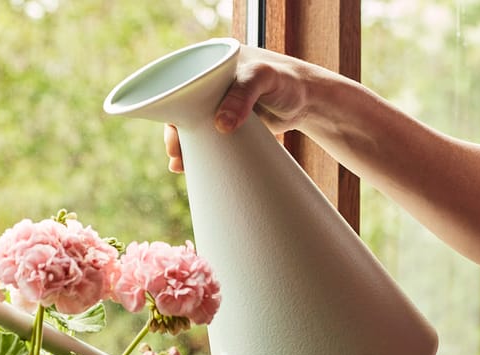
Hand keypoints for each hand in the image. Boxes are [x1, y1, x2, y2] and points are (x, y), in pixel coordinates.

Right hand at [164, 45, 320, 171]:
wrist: (307, 101)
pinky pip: (207, 138)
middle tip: (176, 155)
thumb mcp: (263, 79)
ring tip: (180, 165)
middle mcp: (211, 84)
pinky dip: (199, 152)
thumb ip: (243, 96)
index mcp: (212, 64)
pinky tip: (190, 165)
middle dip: (176, 134)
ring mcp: (218, 106)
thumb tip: (220, 125)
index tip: (174, 132)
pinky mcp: (227, 124)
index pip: (182, 85)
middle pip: (183, 110)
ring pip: (194, 127)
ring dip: (185, 147)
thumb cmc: (287, 81)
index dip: (172, 109)